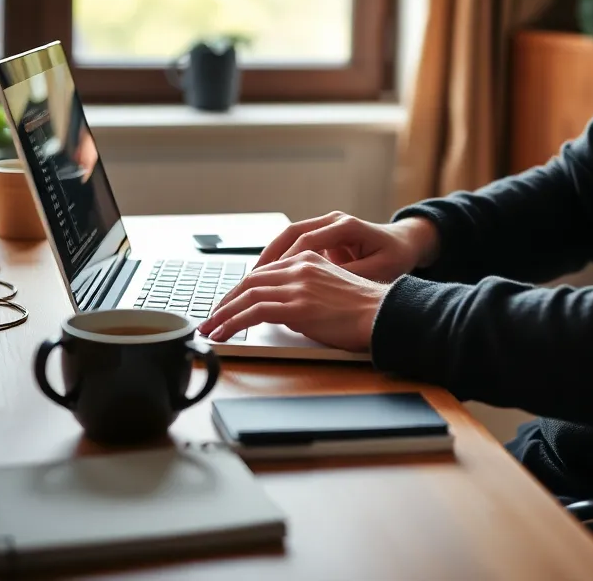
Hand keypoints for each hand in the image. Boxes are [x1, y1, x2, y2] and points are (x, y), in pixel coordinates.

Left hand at [198, 251, 388, 351]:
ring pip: (247, 295)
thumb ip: (306, 292)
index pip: (264, 272)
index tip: (228, 303)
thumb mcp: (331, 289)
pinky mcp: (297, 305)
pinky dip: (233, 323)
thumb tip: (286, 313)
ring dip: (223, 314)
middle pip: (251, 281)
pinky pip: (254, 312)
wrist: (382, 313)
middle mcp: (300, 267)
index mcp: (308, 259)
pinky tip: (223, 334)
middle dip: (226, 301)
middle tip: (211, 317)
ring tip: (210, 329)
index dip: (241, 289)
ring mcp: (298, 285)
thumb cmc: (364, 309)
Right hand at [251, 211, 439, 282]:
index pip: (308, 239)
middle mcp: (333, 220)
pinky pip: (297, 243)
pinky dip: (282, 258)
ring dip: (272, 257)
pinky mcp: (325, 234)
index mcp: (346, 226)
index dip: (287, 259)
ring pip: (290, 237)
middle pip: (292, 233)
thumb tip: (322, 287)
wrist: (406, 242)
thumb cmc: (395, 257)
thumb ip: (350, 276)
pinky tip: (270, 277)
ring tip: (253, 279)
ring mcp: (327, 225)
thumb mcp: (378, 270)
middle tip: (250, 278)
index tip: (271, 278)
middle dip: (270, 255)